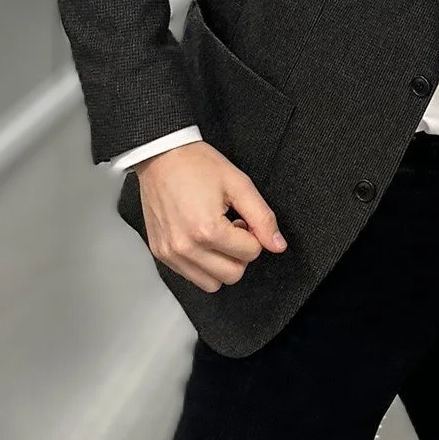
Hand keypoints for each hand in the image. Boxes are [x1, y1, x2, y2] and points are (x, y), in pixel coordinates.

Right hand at [135, 141, 286, 292]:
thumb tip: (277, 245)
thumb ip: (263, 217)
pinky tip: (201, 238)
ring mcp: (170, 254)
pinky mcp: (161, 254)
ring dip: (221, 263)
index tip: (242, 218)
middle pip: (233, 274)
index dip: (254, 234)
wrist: (162, 156)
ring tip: (216, 234)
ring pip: (212, 283)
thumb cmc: (197, 165)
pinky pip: (191, 276)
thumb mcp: (239, 184)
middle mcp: (185, 247)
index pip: (251, 253)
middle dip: (240, 252)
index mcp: (207, 230)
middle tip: (232, 227)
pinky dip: (202, 264)